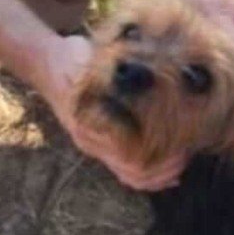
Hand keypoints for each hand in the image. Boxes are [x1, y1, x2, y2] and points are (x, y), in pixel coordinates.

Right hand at [34, 36, 186, 190]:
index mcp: (91, 125)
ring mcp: (93, 145)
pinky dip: (148, 173)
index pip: (130, 158)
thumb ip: (116, 74)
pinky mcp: (99, 144)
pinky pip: (124, 169)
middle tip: (187, 154)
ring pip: (129, 176)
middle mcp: (92, 141)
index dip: (159, 157)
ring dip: (158, 174)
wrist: (45, 63)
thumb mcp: (93, 60)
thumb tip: (150, 78)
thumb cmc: (72, 59)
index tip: (181, 145)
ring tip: (182, 161)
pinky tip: (169, 168)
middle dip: (164, 168)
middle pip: (132, 173)